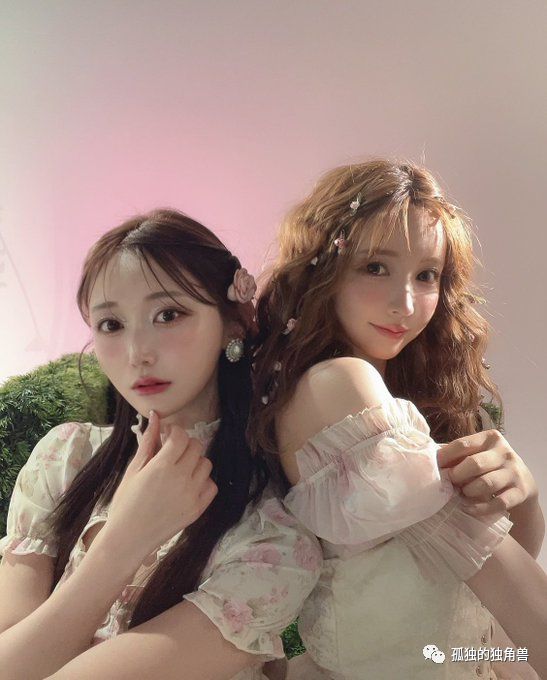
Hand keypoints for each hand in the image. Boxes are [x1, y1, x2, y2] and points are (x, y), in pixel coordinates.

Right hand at [103, 411, 217, 560]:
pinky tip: (187, 485)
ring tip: (178, 470)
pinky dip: (203, 482)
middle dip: (184, 445)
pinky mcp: (198, 509)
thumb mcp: (134, 469)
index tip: (166, 437)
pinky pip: (212, 485)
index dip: (174, 432)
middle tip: (171, 453)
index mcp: (162, 467)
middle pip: (196, 446)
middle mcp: (181, 479)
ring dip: (194, 462)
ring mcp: (192, 495)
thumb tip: (155, 416)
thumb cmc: (126, 502)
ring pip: (206, 464)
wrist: (129, 538)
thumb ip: (148, 441)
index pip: (181, 436)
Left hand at [437, 429, 537, 515]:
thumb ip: (457, 454)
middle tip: (449, 483)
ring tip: (461, 494)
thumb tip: (431, 459)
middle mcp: (504, 452)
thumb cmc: (489, 466)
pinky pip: (498, 502)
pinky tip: (468, 508)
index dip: (445, 456)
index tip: (434, 466)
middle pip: (474, 463)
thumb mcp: (477, 454)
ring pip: (486, 483)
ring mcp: (514, 472)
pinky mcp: (520, 491)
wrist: (522, 483)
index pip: (463, 444)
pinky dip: (480, 508)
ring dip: (468, 491)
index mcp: (490, 438)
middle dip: (457, 475)